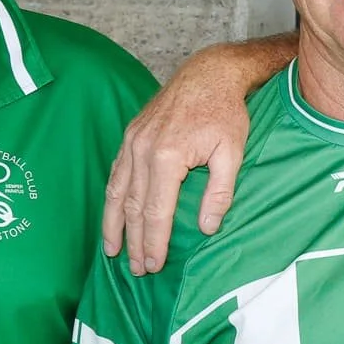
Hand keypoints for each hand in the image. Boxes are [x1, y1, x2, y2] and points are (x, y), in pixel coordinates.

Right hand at [102, 42, 254, 274]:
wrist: (208, 74)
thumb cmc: (225, 112)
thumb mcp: (232, 152)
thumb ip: (219, 192)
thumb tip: (207, 228)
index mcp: (167, 156)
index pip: (156, 211)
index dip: (154, 241)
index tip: (154, 265)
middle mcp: (142, 149)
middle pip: (133, 207)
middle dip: (134, 241)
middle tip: (137, 269)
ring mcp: (132, 141)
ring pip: (117, 192)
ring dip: (114, 225)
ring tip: (113, 252)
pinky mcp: (130, 136)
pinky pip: (116, 173)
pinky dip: (112, 198)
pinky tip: (112, 216)